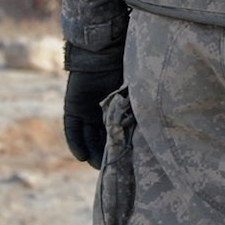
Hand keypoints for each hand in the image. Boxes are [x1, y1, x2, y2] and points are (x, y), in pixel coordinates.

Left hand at [62, 43, 126, 165]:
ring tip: (99, 167)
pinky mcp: (72, 109)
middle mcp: (102, 114)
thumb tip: (151, 135)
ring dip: (92, 154)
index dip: (122, 150)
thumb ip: (138, 114)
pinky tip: (81, 157)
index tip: (128, 165)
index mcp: (119, 111)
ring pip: (88, 139)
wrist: (103, 53)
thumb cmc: (124, 72)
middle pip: (103, 141)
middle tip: (114, 171)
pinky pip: (72, 131)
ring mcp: (86, 112)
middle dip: (107, 156)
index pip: (119, 136)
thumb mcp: (135, 97)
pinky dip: (76, 144)